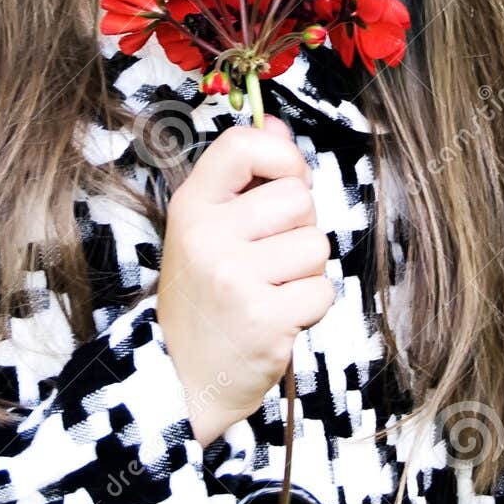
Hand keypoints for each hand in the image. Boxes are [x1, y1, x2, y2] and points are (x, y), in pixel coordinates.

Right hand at [156, 114, 333, 447]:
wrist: (182, 378)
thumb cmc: (204, 296)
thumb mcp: (206, 229)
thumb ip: (242, 176)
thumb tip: (278, 124)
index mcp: (192, 206)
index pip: (243, 145)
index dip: (281, 157)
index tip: (285, 182)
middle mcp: (208, 236)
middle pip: (298, 198)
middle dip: (298, 227)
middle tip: (268, 258)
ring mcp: (235, 278)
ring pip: (316, 245)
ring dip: (305, 271)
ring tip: (270, 290)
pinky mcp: (265, 319)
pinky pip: (322, 290)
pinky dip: (309, 307)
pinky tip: (277, 317)